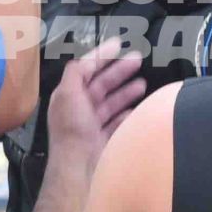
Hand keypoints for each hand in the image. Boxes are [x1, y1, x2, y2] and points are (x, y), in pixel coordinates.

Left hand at [46, 38, 146, 173]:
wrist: (80, 168)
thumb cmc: (73, 129)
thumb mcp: (68, 94)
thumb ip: (76, 73)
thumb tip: (85, 59)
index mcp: (68, 96)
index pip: (85, 69)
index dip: (101, 55)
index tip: (118, 43)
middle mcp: (79, 109)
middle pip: (101, 84)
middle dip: (119, 71)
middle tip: (138, 59)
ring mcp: (93, 125)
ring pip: (112, 102)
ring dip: (127, 91)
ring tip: (143, 82)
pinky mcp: (105, 140)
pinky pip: (119, 122)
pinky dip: (128, 114)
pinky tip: (138, 108)